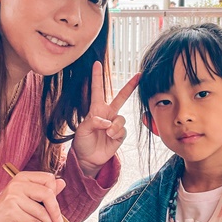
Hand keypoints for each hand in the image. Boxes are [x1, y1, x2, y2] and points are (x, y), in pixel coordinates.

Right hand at [0, 171, 66, 221]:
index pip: (48, 179)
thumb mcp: (28, 195)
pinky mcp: (12, 213)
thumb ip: (45, 189)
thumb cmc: (12, 207)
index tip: (56, 204)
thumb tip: (62, 183)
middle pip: (46, 194)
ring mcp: (13, 198)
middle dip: (56, 211)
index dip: (56, 192)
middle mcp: (18, 185)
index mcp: (23, 177)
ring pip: (41, 212)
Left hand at [72, 63, 139, 177]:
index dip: (97, 77)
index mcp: (96, 109)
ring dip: (114, 125)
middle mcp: (108, 114)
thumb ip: (93, 122)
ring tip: (107, 133)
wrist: (88, 158)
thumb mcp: (82, 130)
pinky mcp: (120, 134)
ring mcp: (115, 124)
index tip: (96, 63)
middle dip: (130, 86)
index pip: (97, 90)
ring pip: (121, 118)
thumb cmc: (82, 142)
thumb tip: (106, 121)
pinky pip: (122, 130)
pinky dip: (116, 133)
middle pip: (121, 97)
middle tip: (139, 75)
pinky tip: (110, 137)